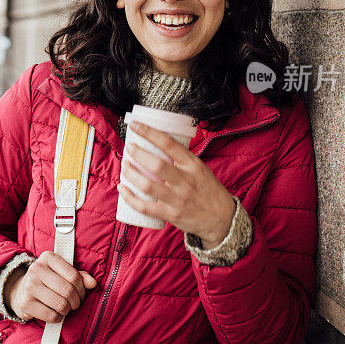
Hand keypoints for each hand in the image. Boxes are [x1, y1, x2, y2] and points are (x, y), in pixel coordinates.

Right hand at [3, 251, 97, 323]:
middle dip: (76, 301)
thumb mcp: (62, 273)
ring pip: (61, 304)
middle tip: (75, 303)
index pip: (74, 276)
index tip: (81, 293)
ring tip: (65, 308)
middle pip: (68, 291)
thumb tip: (93, 283)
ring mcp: (29, 286)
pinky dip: (58, 318)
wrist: (20, 291)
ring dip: (67, 310)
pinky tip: (56, 313)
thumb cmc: (47, 281)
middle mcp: (37, 269)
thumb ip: (79, 276)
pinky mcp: (25, 303)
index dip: (82, 288)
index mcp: (48, 257)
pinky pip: (51, 316)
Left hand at [117, 121, 235, 247]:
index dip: (149, 132)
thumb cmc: (208, 190)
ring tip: (125, 166)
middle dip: (137, 154)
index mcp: (193, 165)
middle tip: (129, 148)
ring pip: (147, 185)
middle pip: (156, 165)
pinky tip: (122, 189)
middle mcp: (185, 181)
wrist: (222, 219)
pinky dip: (130, 198)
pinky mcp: (171, 214)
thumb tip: (157, 144)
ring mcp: (177, 198)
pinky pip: (145, 207)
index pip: (169, 144)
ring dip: (131, 174)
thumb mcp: (200, 169)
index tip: (135, 125)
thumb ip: (182, 159)